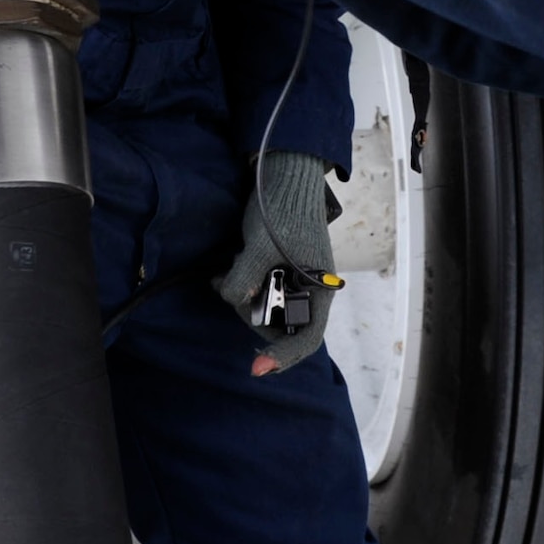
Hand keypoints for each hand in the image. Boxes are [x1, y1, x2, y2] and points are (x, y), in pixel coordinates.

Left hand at [216, 151, 341, 375]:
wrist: (284, 175)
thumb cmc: (282, 210)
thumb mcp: (259, 248)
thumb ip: (243, 280)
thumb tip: (229, 299)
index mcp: (319, 289)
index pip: (306, 338)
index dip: (282, 357)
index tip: (256, 367)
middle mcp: (309, 290)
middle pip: (281, 327)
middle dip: (251, 317)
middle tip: (230, 292)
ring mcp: (294, 282)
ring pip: (266, 312)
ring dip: (243, 301)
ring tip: (225, 277)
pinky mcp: (277, 272)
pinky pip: (259, 294)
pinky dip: (242, 289)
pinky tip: (225, 275)